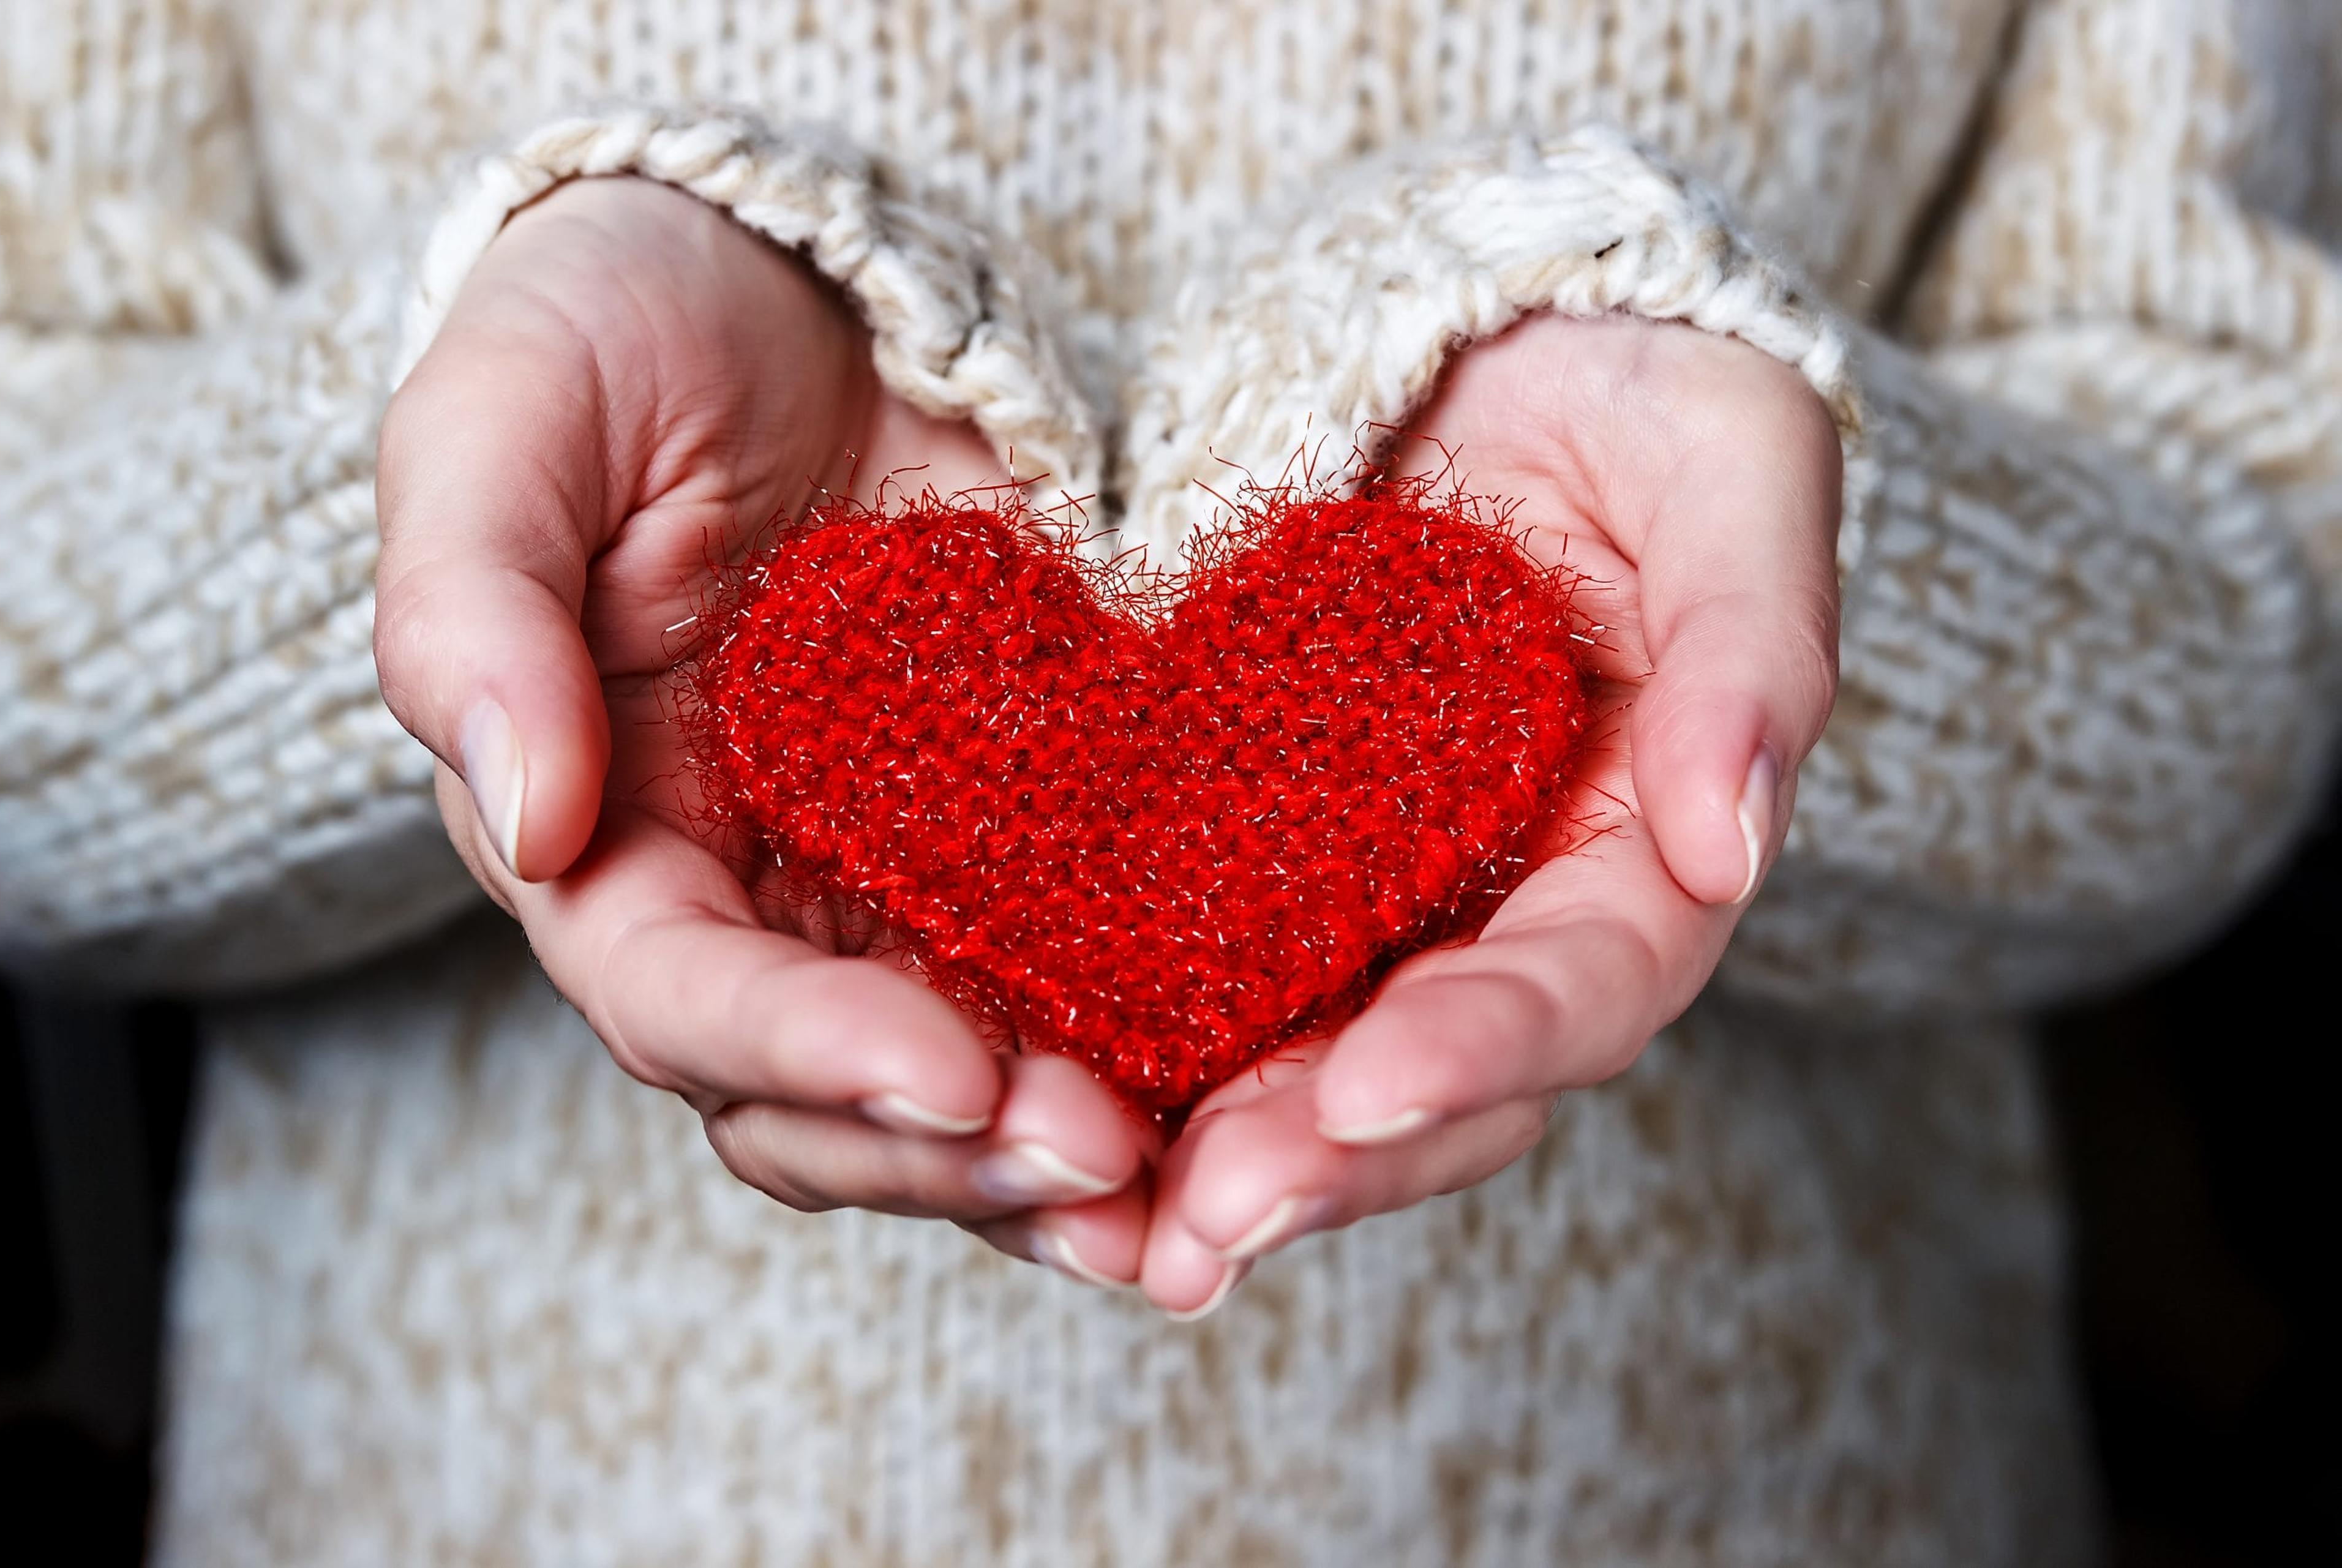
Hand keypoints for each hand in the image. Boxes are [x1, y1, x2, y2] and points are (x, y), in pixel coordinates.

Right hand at [374, 176, 1153, 1284]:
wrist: (785, 283)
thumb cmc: (608, 332)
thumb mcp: (504, 424)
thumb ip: (471, 612)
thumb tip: (525, 816)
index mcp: (602, 838)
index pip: (681, 999)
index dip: (806, 1053)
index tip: (948, 1073)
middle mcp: (744, 900)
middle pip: (827, 1098)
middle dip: (956, 1156)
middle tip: (1107, 1165)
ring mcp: (887, 880)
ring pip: (957, 1080)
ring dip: (1058, 1153)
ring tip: (1184, 1184)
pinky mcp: (1021, 832)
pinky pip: (1076, 971)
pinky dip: (1152, 1044)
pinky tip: (1254, 1081)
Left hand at [1137, 313, 1843, 1314]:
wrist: (1477, 332)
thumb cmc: (1634, 385)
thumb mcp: (1728, 462)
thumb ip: (1754, 643)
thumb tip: (1731, 836)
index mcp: (1637, 839)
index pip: (1589, 978)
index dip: (1492, 1043)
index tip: (1375, 1086)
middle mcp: (1502, 903)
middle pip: (1432, 1074)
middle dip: (1330, 1160)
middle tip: (1210, 1227)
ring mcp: (1371, 893)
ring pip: (1303, 1063)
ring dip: (1216, 1158)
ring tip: (1116, 1230)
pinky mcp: (1249, 856)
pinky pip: (1190, 973)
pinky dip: (1124, 1051)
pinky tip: (1031, 1106)